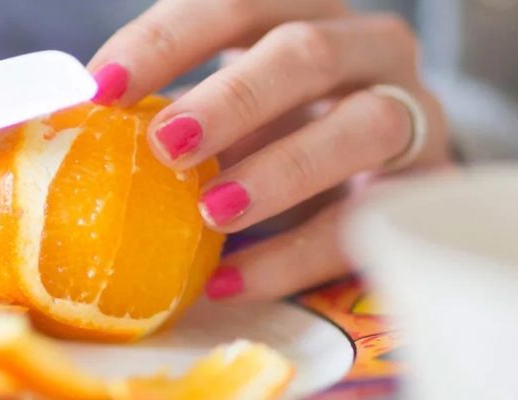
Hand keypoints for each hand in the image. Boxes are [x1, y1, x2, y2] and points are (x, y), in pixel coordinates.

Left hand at [88, 0, 451, 301]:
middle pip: (304, 52)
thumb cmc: (291, 128)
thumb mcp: (240, 108)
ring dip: (279, 170)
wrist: (386, 170)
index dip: (167, 41)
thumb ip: (184, 112)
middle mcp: (368, 49)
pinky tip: (230, 280)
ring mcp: (411, 113)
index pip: (236, 4)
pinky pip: (364, 221)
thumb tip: (88, 135)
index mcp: (307, 13)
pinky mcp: (428, 186)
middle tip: (166, 144)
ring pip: (359, 126)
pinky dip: (294, 255)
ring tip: (213, 212)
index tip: (102, 88)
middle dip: (231, 98)